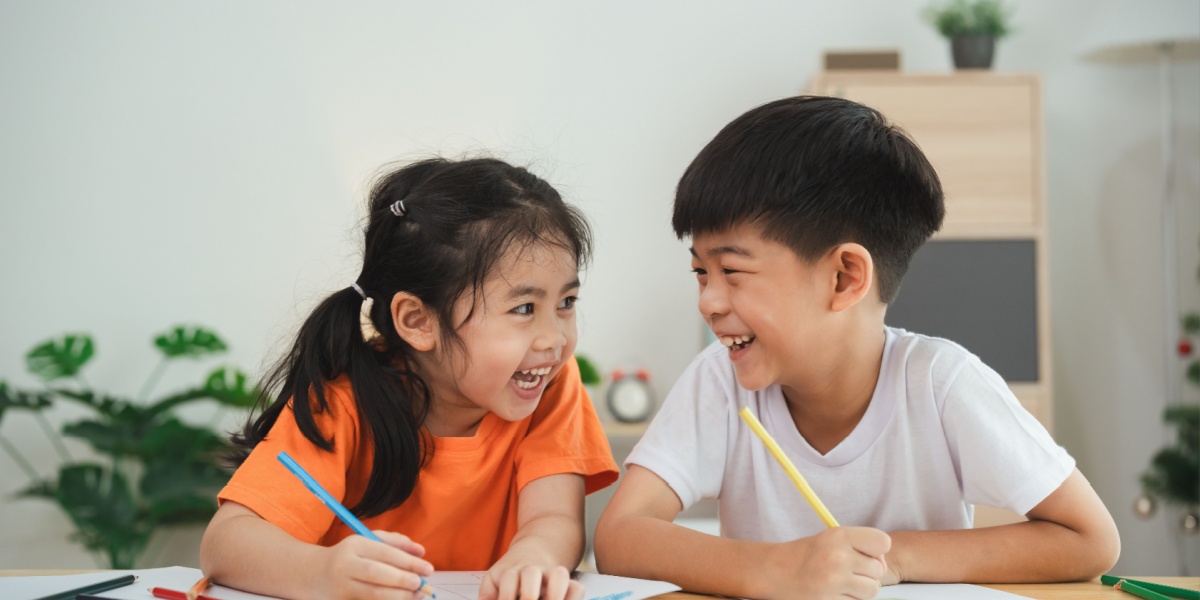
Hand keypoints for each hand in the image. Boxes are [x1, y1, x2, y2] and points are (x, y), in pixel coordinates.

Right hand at [312, 530, 434, 599]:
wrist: (313, 574)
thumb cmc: (351, 556)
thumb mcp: (368, 542)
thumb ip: (396, 542)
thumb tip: (421, 551)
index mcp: (354, 545)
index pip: (384, 552)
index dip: (408, 561)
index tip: (428, 568)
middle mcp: (345, 565)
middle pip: (376, 573)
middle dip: (402, 580)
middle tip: (421, 584)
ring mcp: (340, 586)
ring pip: (372, 594)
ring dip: (398, 596)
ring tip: (416, 595)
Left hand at [478, 564, 582, 599]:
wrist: (537, 550)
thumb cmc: (511, 574)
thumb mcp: (495, 579)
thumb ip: (489, 591)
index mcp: (512, 570)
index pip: (509, 578)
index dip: (507, 594)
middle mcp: (534, 571)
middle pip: (532, 574)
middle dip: (528, 595)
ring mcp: (552, 576)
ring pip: (558, 575)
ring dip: (554, 594)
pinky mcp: (568, 583)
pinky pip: (577, 588)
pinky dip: (574, 598)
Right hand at [766, 527, 890, 599]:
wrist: (773, 572)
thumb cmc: (805, 555)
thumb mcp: (829, 539)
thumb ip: (859, 546)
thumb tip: (884, 565)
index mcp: (839, 536)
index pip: (882, 542)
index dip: (877, 551)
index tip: (865, 554)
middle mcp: (838, 557)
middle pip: (878, 570)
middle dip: (866, 573)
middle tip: (846, 570)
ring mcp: (834, 581)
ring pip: (871, 590)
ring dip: (860, 589)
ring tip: (840, 583)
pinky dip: (846, 599)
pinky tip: (831, 592)